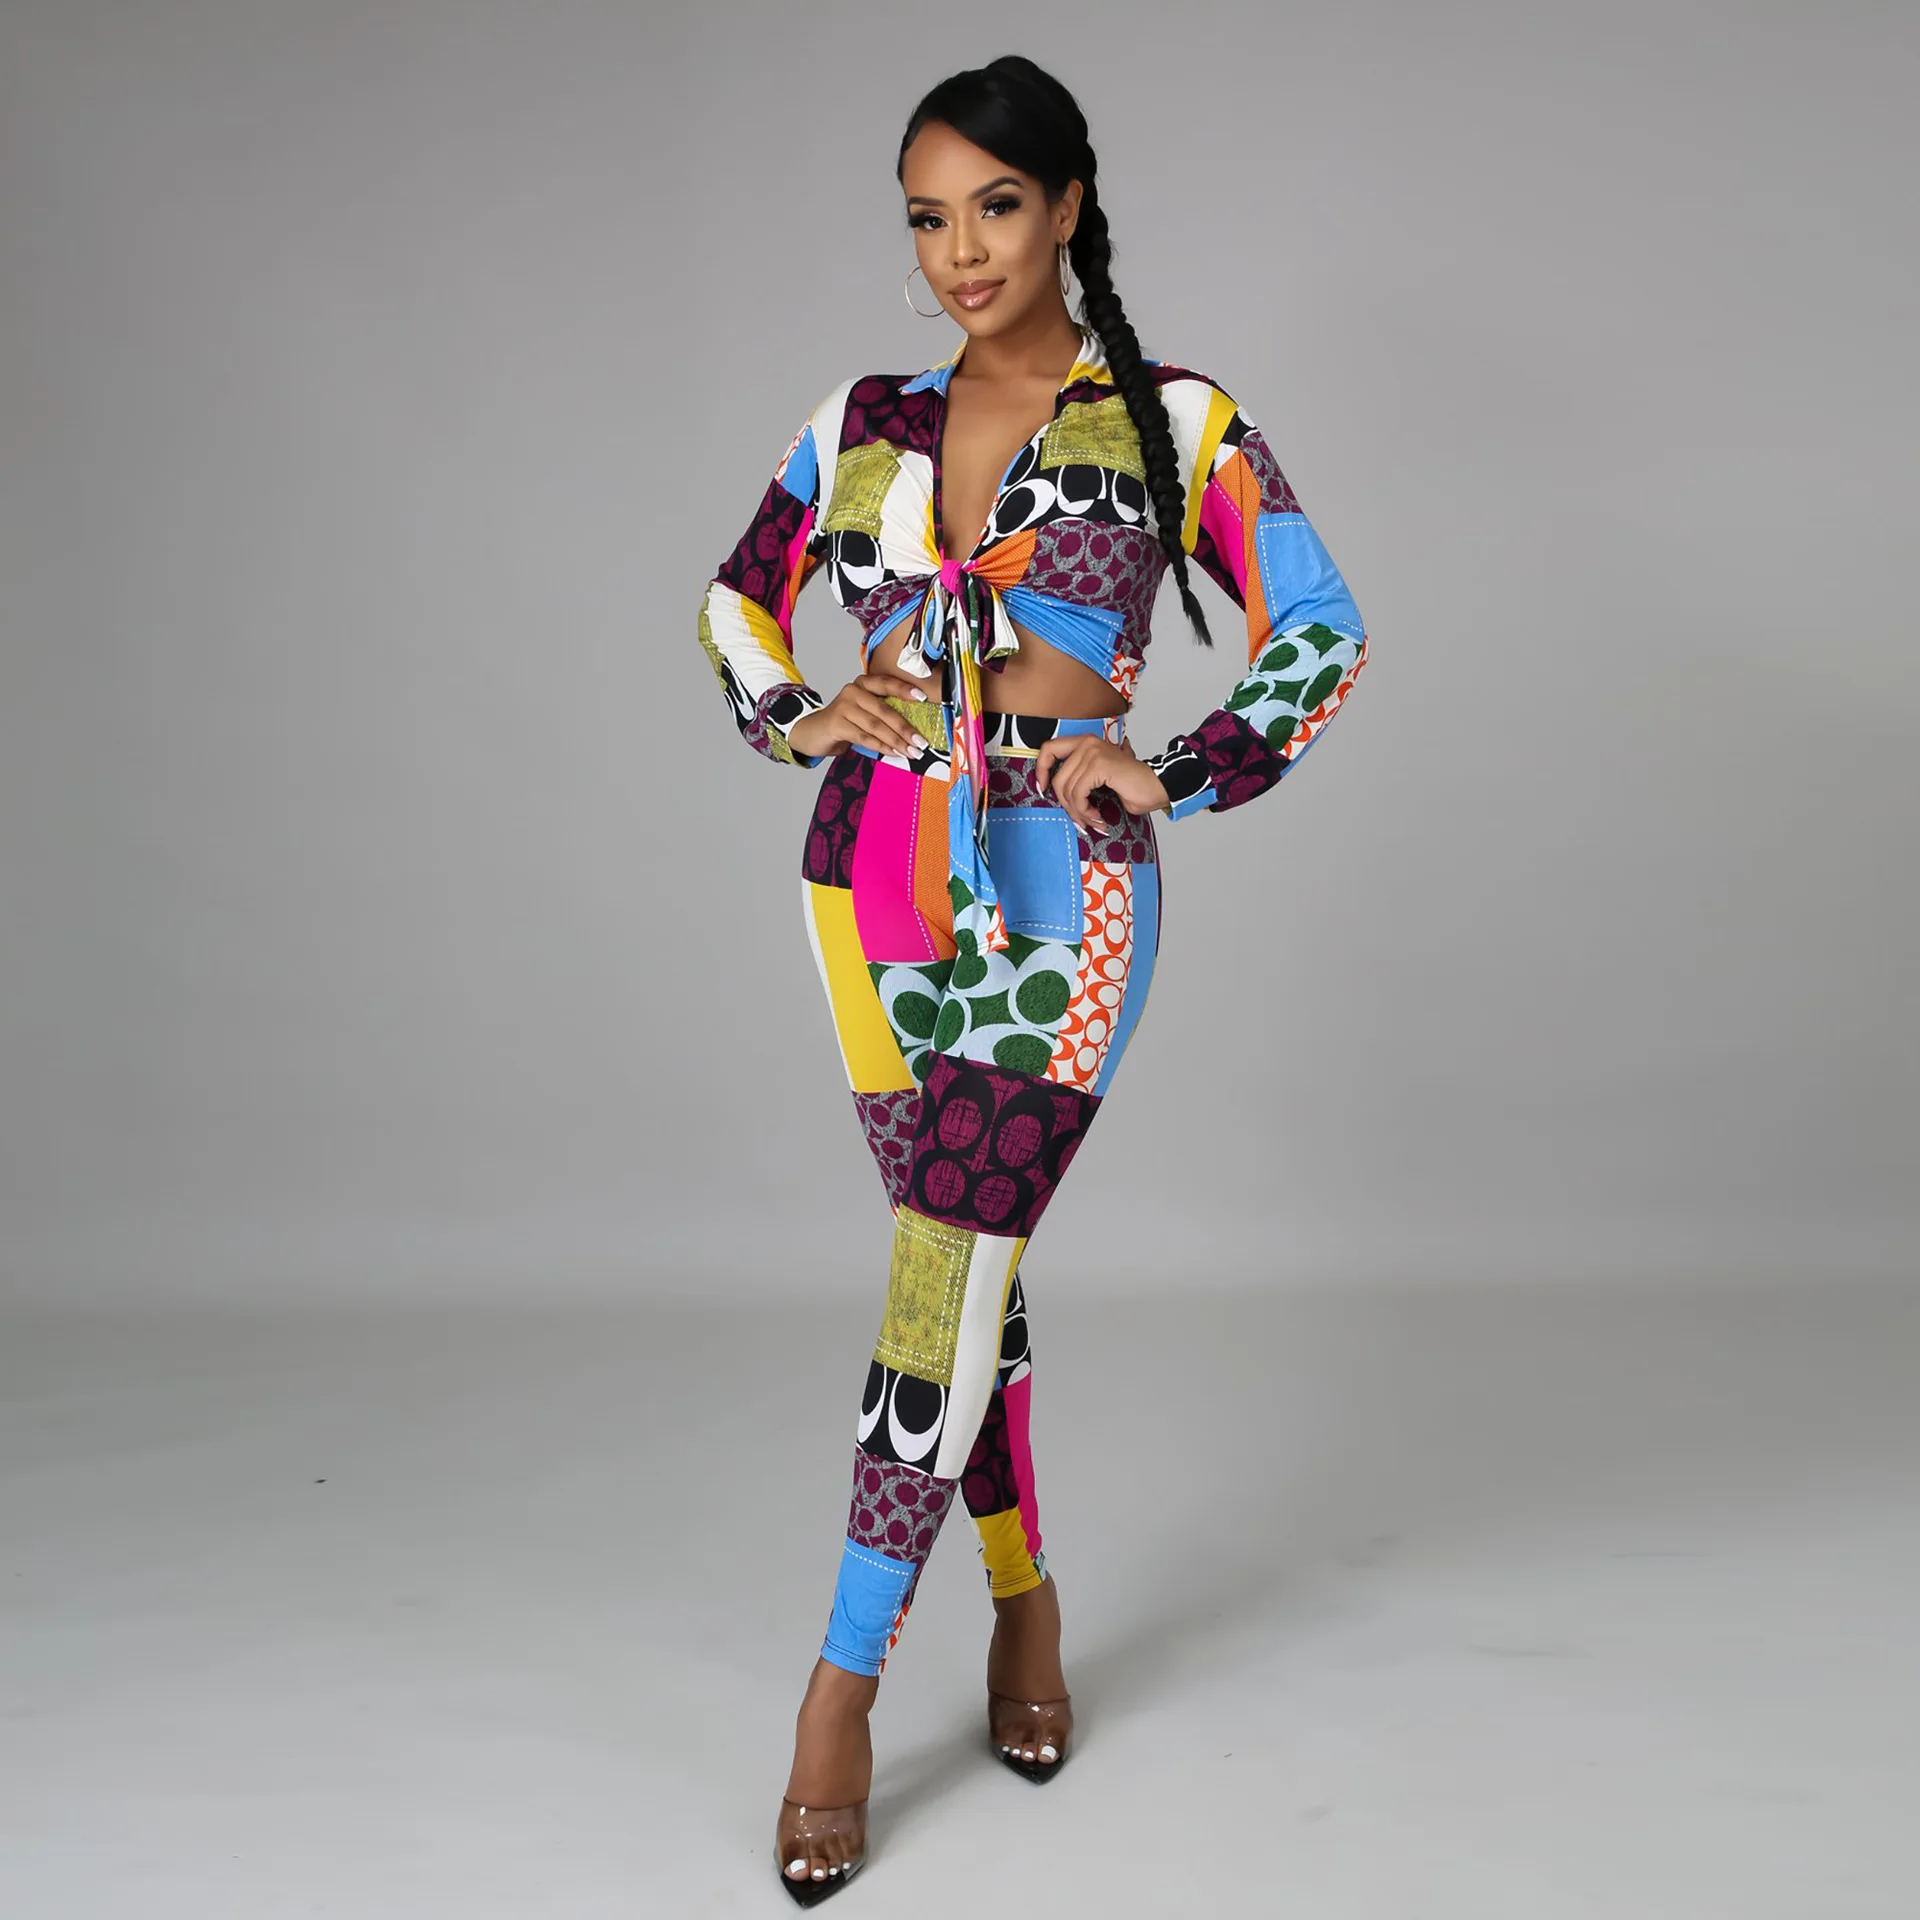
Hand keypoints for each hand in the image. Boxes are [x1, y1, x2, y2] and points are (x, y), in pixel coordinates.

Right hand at [786, 669, 940, 760]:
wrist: (813, 732)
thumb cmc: (844, 722)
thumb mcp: (864, 711)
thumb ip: (883, 713)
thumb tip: (914, 730)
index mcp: (863, 684)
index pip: (886, 683)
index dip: (905, 689)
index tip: (923, 697)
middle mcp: (853, 691)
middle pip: (884, 710)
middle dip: (905, 728)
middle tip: (921, 742)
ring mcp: (843, 706)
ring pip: (875, 726)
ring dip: (896, 741)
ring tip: (911, 752)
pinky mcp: (837, 724)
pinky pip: (864, 737)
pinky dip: (881, 747)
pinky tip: (893, 753)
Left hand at [1031, 735, 1169, 831]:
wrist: (1157, 787)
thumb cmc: (1131, 786)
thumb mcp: (1097, 779)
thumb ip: (1078, 778)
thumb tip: (1056, 793)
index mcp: (1085, 742)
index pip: (1049, 749)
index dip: (1041, 770)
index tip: (1043, 788)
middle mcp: (1087, 743)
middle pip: (1058, 779)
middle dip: (1066, 805)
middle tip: (1081, 819)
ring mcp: (1093, 752)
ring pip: (1067, 790)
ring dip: (1079, 812)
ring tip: (1093, 819)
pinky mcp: (1100, 765)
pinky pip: (1079, 793)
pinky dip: (1085, 810)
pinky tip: (1098, 816)